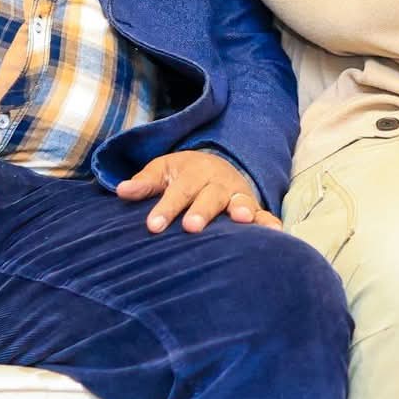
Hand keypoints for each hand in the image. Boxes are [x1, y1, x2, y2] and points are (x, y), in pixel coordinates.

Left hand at [114, 149, 280, 233]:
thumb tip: (121, 190)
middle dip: (202, 211)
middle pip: (210, 196)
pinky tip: (276, 233)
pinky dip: (270, 223)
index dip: (167, 208)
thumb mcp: (162, 171)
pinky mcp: (252, 207)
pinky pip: (264, 214)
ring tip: (241, 219)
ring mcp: (237, 195)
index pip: (179, 191)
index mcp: (194, 172)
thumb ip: (144, 183)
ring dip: (242, 209)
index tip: (153, 226)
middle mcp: (218, 182)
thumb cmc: (181, 174)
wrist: (213, 165)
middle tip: (191, 227)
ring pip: (239, 201)